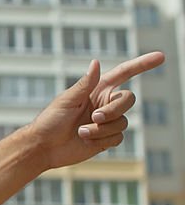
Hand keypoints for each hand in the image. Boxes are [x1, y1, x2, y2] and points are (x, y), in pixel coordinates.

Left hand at [27, 51, 164, 169]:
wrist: (43, 147)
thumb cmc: (50, 120)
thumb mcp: (67, 100)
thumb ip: (85, 84)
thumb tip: (96, 62)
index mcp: (97, 89)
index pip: (124, 73)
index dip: (142, 64)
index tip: (160, 56)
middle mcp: (105, 103)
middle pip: (129, 100)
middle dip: (113, 110)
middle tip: (94, 117)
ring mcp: (107, 121)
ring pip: (123, 122)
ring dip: (102, 128)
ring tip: (81, 132)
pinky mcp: (106, 138)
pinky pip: (118, 137)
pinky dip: (102, 139)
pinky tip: (85, 140)